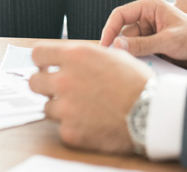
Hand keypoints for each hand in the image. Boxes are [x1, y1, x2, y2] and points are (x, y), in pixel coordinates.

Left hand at [29, 42, 152, 154]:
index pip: (37, 54)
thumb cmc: (137, 83)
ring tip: (83, 108)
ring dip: (60, 108)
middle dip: (45, 85)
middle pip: (34, 81)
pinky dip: (73, 126)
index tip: (47, 67)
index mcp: (76, 56)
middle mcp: (66, 79)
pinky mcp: (70, 131)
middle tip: (59, 90)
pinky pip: (61, 127)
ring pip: (46, 106)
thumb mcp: (113, 56)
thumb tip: (71, 56)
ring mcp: (66, 107)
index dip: (42, 61)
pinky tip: (91, 122)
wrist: (152, 113)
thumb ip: (86, 55)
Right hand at [99, 0, 186, 69]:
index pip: (120, 15)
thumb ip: (142, 44)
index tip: (104, 46)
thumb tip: (116, 46)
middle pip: (123, 32)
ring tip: (140, 64)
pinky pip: (136, 51)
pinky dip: (138, 59)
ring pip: (128, 44)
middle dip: (122, 47)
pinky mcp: (149, 43)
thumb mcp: (168, 41)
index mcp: (148, 7)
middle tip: (119, 62)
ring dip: (131, 55)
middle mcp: (144, 17)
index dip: (109, 30)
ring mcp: (146, 31)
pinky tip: (143, 65)